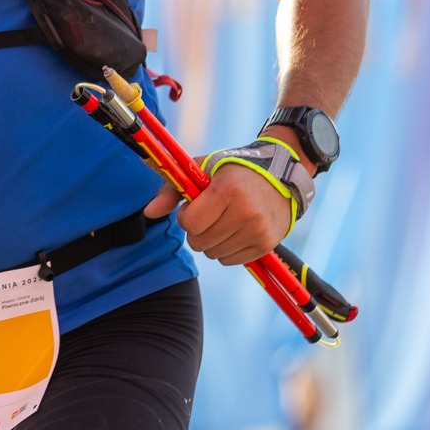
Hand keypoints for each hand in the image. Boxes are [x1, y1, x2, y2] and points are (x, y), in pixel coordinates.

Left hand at [142, 135, 306, 266]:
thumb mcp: (203, 169)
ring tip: (223, 220)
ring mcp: (258, 231)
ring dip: (210, 240)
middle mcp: (246, 212)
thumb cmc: (234, 170)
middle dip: (197, 230)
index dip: (187, 216)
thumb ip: (172, 190)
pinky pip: (229, 260)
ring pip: (213, 253)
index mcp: (228, 190)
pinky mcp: (266, 245)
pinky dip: (226, 249)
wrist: (281, 175)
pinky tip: (235, 230)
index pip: (191, 223)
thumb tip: (148, 213)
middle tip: (209, 213)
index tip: (195, 205)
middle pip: (199, 242)